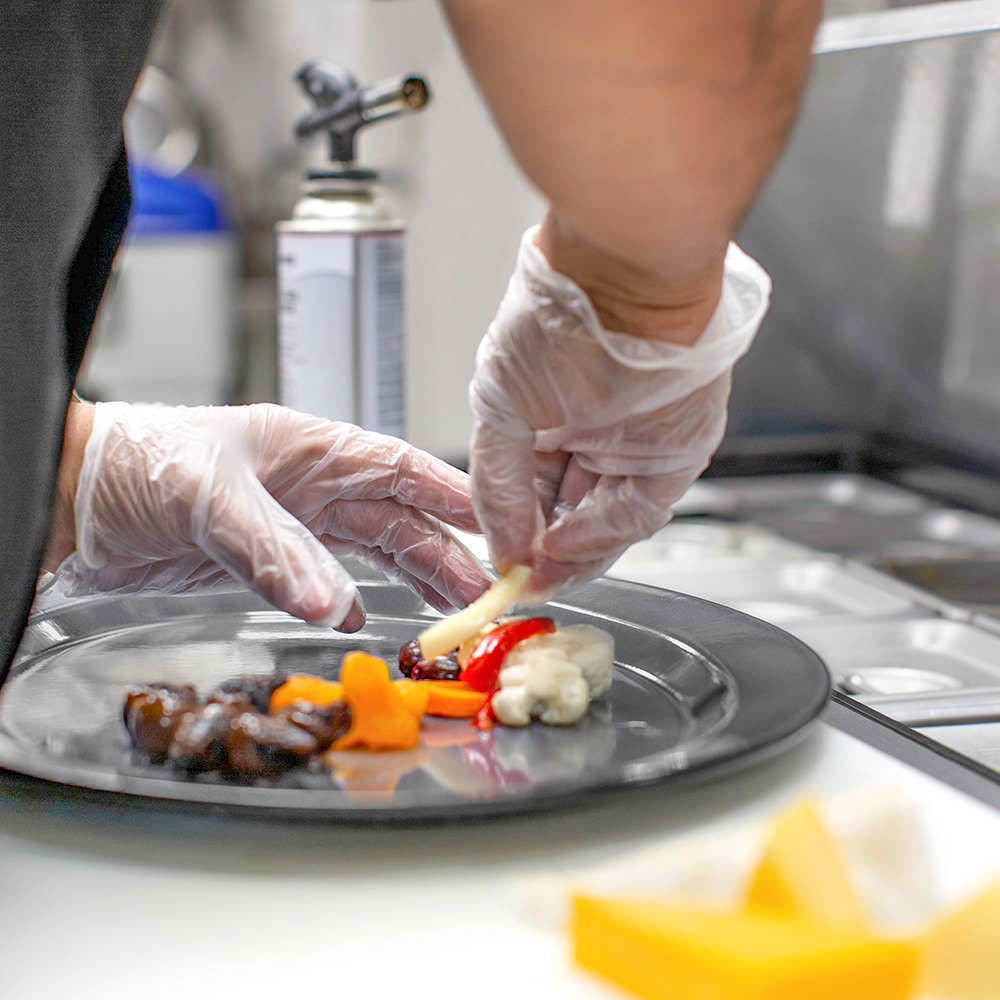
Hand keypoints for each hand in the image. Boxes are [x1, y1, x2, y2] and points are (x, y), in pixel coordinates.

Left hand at [46, 402, 490, 627]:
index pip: (395, 465)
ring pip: (367, 549)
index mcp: (306, 446)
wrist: (75, 502)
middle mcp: (306, 483)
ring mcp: (288, 521)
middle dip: (440, 551)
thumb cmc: (135, 464)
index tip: (491, 518)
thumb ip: (273, 550)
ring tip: (448, 607)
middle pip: (394, 515)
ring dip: (407, 577)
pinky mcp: (263, 557)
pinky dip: (347, 597)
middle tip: (480, 589)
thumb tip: (330, 604)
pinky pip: (322, 578)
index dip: (447, 491)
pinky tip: (362, 614)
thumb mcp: (210, 496)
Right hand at [468, 225, 770, 597]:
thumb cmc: (561, 315)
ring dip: (572, 555)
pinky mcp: (673, 454)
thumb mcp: (500, 405)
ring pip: (607, 520)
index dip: (516, 529)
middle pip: (573, 511)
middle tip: (518, 582)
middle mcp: (599, 432)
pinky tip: (561, 545)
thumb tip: (497, 543)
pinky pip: (636, 510)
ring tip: (536, 575)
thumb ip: (498, 481)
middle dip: (544, 553)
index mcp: (557, 414)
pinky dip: (599, 534)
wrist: (625, 279)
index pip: (537, 489)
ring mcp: (637, 445)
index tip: (498, 562)